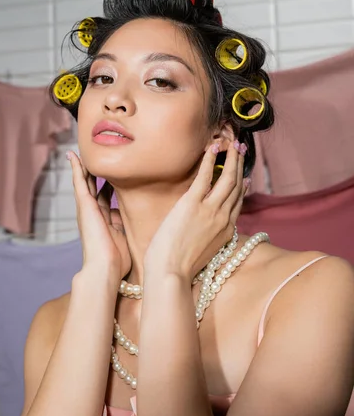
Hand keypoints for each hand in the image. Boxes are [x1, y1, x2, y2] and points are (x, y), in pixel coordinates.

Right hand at [66, 150, 131, 283]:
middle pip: (92, 185)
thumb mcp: (125, 235)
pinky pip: (78, 182)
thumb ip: (126, 222)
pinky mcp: (83, 205)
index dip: (108, 182)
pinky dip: (75, 168)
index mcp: (104, 219)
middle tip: (95, 154)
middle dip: (93, 171)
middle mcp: (92, 212)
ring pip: (83, 181)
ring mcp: (86, 208)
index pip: (105, 195)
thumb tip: (133, 212)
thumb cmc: (117, 259)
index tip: (113, 171)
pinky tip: (73, 155)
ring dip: (83, 165)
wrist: (106, 268)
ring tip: (82, 150)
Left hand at [144, 140, 248, 282]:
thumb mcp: (203, 252)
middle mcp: (223, 218)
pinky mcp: (192, 204)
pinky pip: (205, 176)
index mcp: (226, 231)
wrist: (170, 273)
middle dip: (240, 164)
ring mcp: (210, 210)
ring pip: (227, 178)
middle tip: (240, 149)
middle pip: (236, 186)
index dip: (242, 186)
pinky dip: (209, 161)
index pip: (238, 202)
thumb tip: (206, 230)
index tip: (245, 174)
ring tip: (232, 143)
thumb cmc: (179, 267)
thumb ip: (209, 237)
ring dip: (231, 158)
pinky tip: (212, 148)